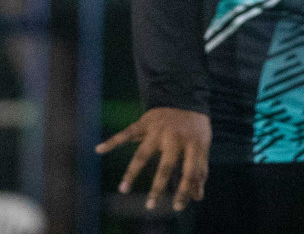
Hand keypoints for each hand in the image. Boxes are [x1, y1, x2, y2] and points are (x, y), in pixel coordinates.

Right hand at [96, 106, 210, 211]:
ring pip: (143, 153)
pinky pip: (127, 133)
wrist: (185, 97)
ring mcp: (159, 129)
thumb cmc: (194, 129)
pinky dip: (112, 141)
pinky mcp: (145, 123)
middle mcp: (176, 137)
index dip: (185, 190)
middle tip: (150, 206)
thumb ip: (200, 170)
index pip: (190, 170)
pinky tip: (99, 149)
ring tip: (123, 190)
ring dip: (132, 172)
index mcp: (194, 143)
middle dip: (158, 187)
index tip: (176, 207)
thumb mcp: (203, 146)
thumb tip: (197, 197)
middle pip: (166, 165)